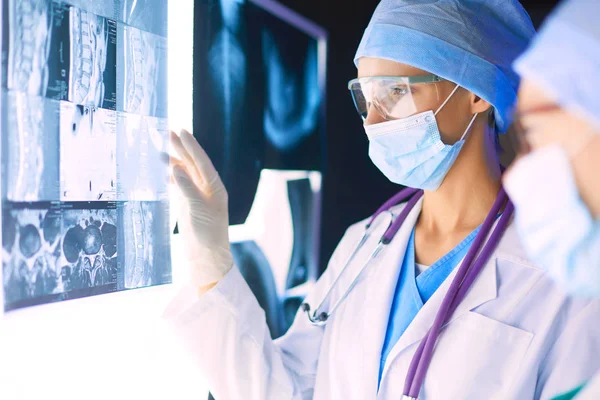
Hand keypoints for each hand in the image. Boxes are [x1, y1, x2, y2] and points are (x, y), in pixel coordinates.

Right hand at [169, 129, 232, 292]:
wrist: (207, 259)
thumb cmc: (207, 235)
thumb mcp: (197, 210)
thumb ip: (187, 188)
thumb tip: (175, 168)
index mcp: (215, 188)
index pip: (202, 162)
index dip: (191, 146)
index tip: (181, 131)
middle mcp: (208, 190)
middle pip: (194, 164)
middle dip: (182, 149)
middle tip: (168, 132)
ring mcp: (198, 198)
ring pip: (186, 174)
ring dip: (175, 161)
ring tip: (161, 149)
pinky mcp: (190, 207)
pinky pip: (181, 186)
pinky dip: (173, 177)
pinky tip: (165, 171)